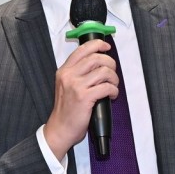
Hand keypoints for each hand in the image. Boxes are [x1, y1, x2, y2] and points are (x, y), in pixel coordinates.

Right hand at [44, 40, 118, 158]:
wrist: (60, 129)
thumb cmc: (66, 110)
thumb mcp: (66, 86)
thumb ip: (78, 73)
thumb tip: (99, 62)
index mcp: (64, 71)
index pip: (82, 49)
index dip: (97, 44)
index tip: (106, 46)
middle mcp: (69, 76)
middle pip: (96, 58)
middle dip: (110, 64)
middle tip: (112, 74)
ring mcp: (76, 86)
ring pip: (104, 71)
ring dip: (114, 78)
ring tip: (113, 86)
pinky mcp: (84, 97)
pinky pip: (106, 87)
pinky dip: (114, 91)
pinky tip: (112, 95)